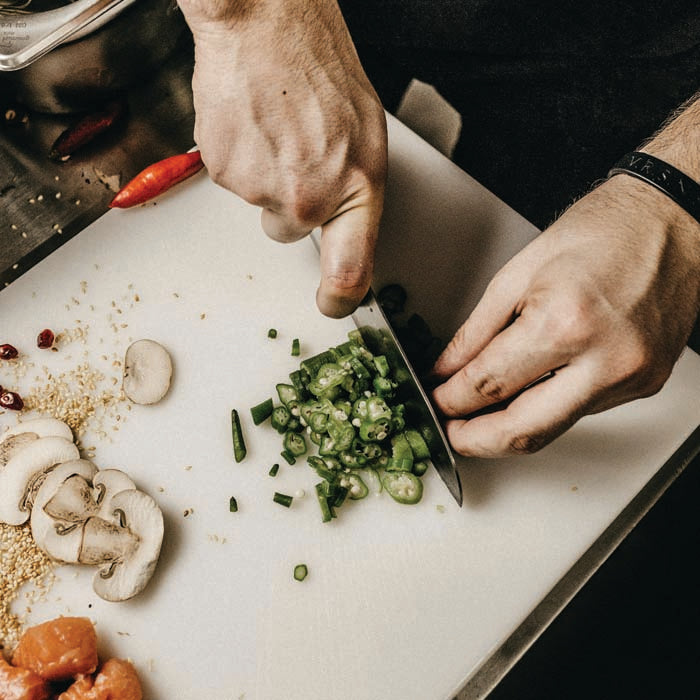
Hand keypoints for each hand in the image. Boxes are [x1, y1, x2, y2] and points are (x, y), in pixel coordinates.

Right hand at [177, 0, 386, 317]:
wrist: (264, 20)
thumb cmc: (318, 65)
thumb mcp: (363, 133)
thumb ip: (352, 189)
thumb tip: (340, 228)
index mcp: (355, 188)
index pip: (351, 272)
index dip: (339, 298)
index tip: (332, 303)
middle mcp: (308, 199)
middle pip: (289, 231)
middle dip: (290, 202)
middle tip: (296, 152)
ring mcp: (261, 189)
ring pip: (260, 202)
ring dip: (264, 173)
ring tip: (275, 124)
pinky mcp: (223, 172)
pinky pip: (233, 178)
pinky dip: (239, 156)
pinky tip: (251, 121)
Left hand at [430, 174, 699, 456]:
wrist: (672, 221)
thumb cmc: (601, 232)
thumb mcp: (518, 273)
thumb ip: (475, 331)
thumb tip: (447, 370)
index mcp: (565, 322)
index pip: (489, 385)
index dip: (451, 400)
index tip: (437, 400)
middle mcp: (605, 359)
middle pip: (524, 431)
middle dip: (476, 440)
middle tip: (451, 432)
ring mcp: (630, 377)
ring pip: (553, 429)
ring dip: (509, 428)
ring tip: (480, 414)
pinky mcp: (644, 384)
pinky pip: (581, 411)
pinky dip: (546, 408)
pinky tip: (526, 394)